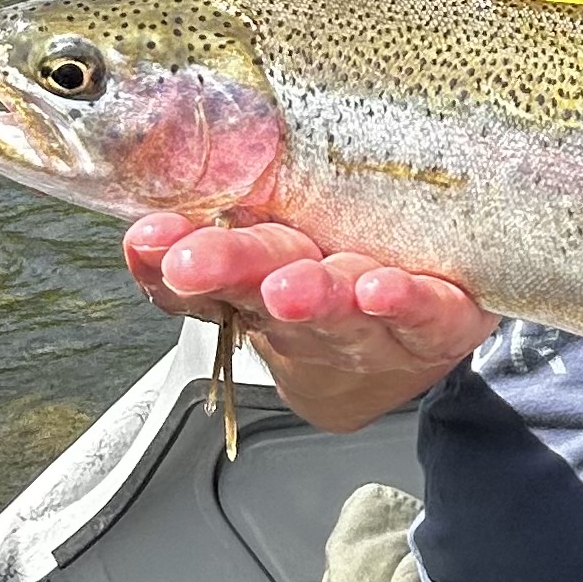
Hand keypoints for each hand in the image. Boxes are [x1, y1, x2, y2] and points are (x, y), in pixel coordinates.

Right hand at [124, 215, 496, 430]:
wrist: (401, 362)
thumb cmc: (331, 291)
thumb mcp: (263, 262)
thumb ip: (207, 234)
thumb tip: (145, 219)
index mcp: (259, 283)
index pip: (200, 280)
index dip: (168, 267)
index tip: (150, 242)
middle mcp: (308, 309)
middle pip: (259, 288)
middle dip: (227, 270)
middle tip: (194, 264)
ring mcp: (371, 323)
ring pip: (337, 310)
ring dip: (312, 297)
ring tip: (290, 288)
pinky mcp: (437, 322)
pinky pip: (421, 313)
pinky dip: (401, 304)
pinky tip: (382, 290)